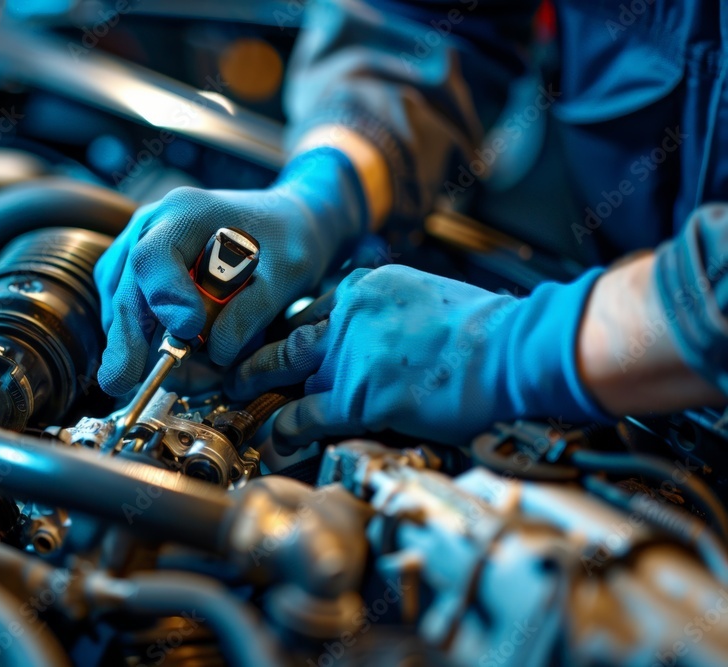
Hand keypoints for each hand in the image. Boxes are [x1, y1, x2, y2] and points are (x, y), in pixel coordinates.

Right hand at [94, 148, 366, 395]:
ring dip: (147, 351)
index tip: (189, 331)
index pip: (154, 257)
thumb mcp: (289, 273)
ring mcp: (134, 252)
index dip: (165, 297)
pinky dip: (150, 348)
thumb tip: (216, 352)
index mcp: (185, 213)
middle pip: (124, 291)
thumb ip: (253, 310)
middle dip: (128, 343)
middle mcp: (148, 228)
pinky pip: (129, 320)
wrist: (280, 224)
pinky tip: (188, 364)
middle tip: (126, 384)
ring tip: (202, 376)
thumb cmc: (286, 242)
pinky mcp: (132, 279)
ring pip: (120, 312)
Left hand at [228, 264, 611, 449]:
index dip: (287, 334)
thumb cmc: (487, 328)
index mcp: (365, 287)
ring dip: (258, 396)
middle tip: (226, 372)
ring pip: (287, 376)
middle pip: (286, 339)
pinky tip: (270, 444)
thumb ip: (391, 313)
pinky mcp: (359, 396)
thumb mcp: (428, 298)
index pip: (311, 310)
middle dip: (252, 358)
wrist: (515, 347)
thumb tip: (383, 337)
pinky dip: (283, 432)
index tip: (270, 347)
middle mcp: (348, 315)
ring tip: (236, 409)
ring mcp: (350, 355)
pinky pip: (306, 415)